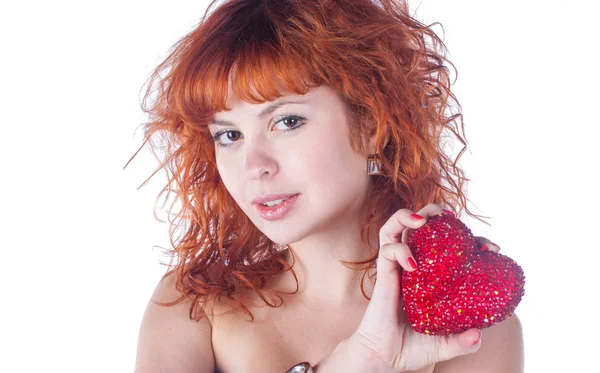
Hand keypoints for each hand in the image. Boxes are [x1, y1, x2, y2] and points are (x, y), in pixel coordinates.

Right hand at [349, 203, 493, 371]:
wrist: (384, 359)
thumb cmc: (411, 348)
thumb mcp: (446, 345)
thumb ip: (463, 342)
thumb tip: (479, 334)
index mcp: (429, 276)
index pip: (448, 245)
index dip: (470, 240)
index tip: (491, 248)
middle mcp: (412, 266)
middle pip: (418, 225)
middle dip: (433, 212)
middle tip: (450, 216)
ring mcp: (396, 267)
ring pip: (395, 227)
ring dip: (407, 216)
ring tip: (423, 219)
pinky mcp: (383, 274)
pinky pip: (387, 250)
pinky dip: (400, 249)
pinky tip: (413, 263)